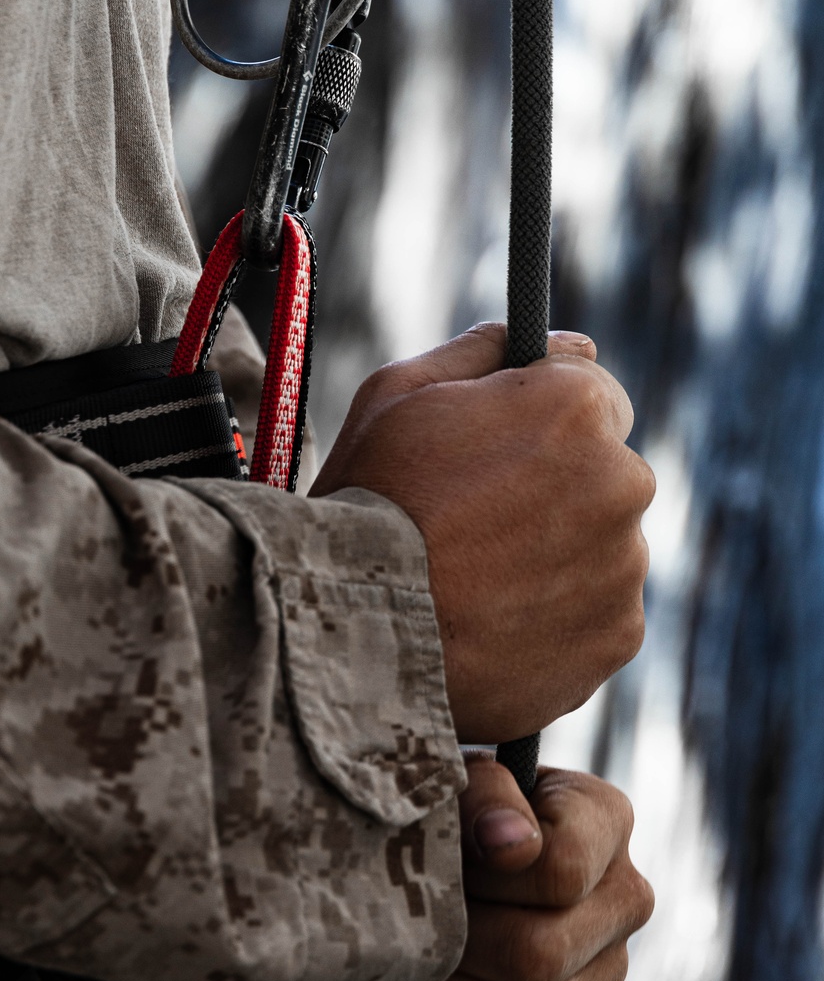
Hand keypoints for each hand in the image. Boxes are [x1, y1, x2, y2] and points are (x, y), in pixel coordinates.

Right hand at [310, 324, 654, 741]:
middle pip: (605, 472)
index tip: (500, 449)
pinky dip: (559, 618)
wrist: (355, 630)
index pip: (596, 393)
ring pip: (603, 546)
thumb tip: (571, 343)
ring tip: (476, 579)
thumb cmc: (366, 499)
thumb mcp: (399, 392)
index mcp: (576, 408)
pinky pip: (598, 614)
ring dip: (557, 554)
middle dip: (557, 487)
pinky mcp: (617, 636)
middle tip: (477, 521)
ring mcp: (625, 565)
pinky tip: (495, 621)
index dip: (543, 418)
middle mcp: (622, 481)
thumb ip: (487, 350)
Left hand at [376, 758, 653, 980]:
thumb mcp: (454, 779)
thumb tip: (511, 844)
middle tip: (412, 926)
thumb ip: (484, 792)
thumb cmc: (445, 808)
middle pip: (541, 955)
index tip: (448, 859)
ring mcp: (607, 974)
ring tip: (409, 967)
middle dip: (458, 946)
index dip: (488, 875)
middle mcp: (624, 897)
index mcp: (605, 819)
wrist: (431, 860)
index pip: (561, 869)